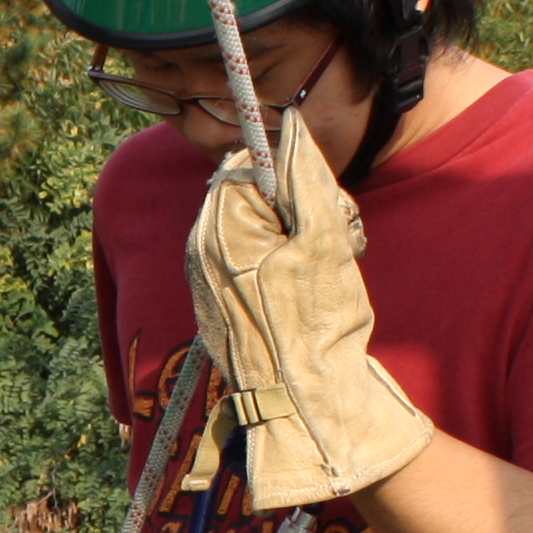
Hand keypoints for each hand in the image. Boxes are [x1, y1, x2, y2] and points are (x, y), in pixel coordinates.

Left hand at [183, 106, 434, 510]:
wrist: (303, 406)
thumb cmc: (317, 324)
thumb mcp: (325, 240)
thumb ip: (307, 179)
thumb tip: (292, 127)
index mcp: (217, 230)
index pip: (248, 164)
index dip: (292, 176)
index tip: (322, 205)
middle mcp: (198, 252)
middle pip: (248, 196)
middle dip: (295, 208)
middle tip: (334, 238)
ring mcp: (203, 282)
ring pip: (251, 229)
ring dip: (293, 238)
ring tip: (324, 270)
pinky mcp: (217, 306)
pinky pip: (246, 264)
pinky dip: (279, 267)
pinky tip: (305, 295)